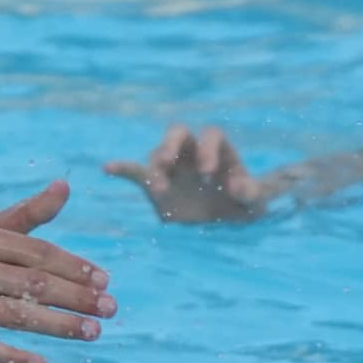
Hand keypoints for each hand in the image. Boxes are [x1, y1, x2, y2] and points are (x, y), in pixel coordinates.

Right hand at [0, 180, 115, 362]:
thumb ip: (25, 215)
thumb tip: (66, 186)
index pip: (35, 252)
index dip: (73, 267)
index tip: (105, 280)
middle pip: (32, 284)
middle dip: (76, 297)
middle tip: (111, 308)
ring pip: (17, 317)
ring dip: (60, 326)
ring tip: (94, 332)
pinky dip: (15, 358)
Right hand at [104, 125, 267, 224]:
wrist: (224, 229)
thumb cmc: (242, 209)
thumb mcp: (254, 204)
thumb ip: (252, 193)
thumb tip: (236, 185)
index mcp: (219, 151)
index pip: (211, 136)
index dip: (208, 149)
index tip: (207, 173)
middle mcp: (192, 153)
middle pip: (178, 133)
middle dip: (171, 144)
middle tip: (168, 162)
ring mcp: (172, 168)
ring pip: (156, 156)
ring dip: (156, 170)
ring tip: (160, 190)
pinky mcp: (155, 185)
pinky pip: (135, 171)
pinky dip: (122, 168)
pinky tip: (108, 168)